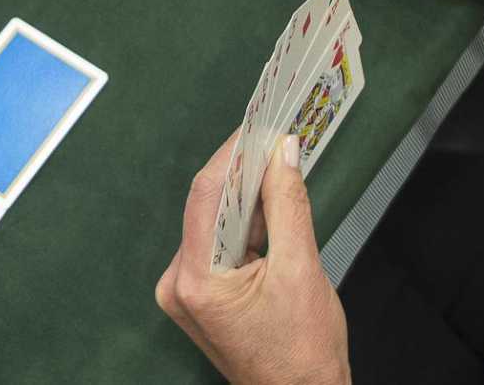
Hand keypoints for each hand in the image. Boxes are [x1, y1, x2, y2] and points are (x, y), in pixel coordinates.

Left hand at [157, 130, 350, 384]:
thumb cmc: (303, 355)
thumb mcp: (302, 271)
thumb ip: (288, 206)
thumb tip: (282, 154)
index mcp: (196, 280)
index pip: (207, 195)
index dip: (233, 155)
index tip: (258, 127)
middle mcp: (179, 284)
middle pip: (208, 207)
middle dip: (243, 175)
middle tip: (273, 142)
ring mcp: (186, 292)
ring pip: (214, 224)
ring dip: (247, 200)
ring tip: (277, 172)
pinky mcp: (200, 295)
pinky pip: (218, 244)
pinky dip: (244, 226)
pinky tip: (269, 210)